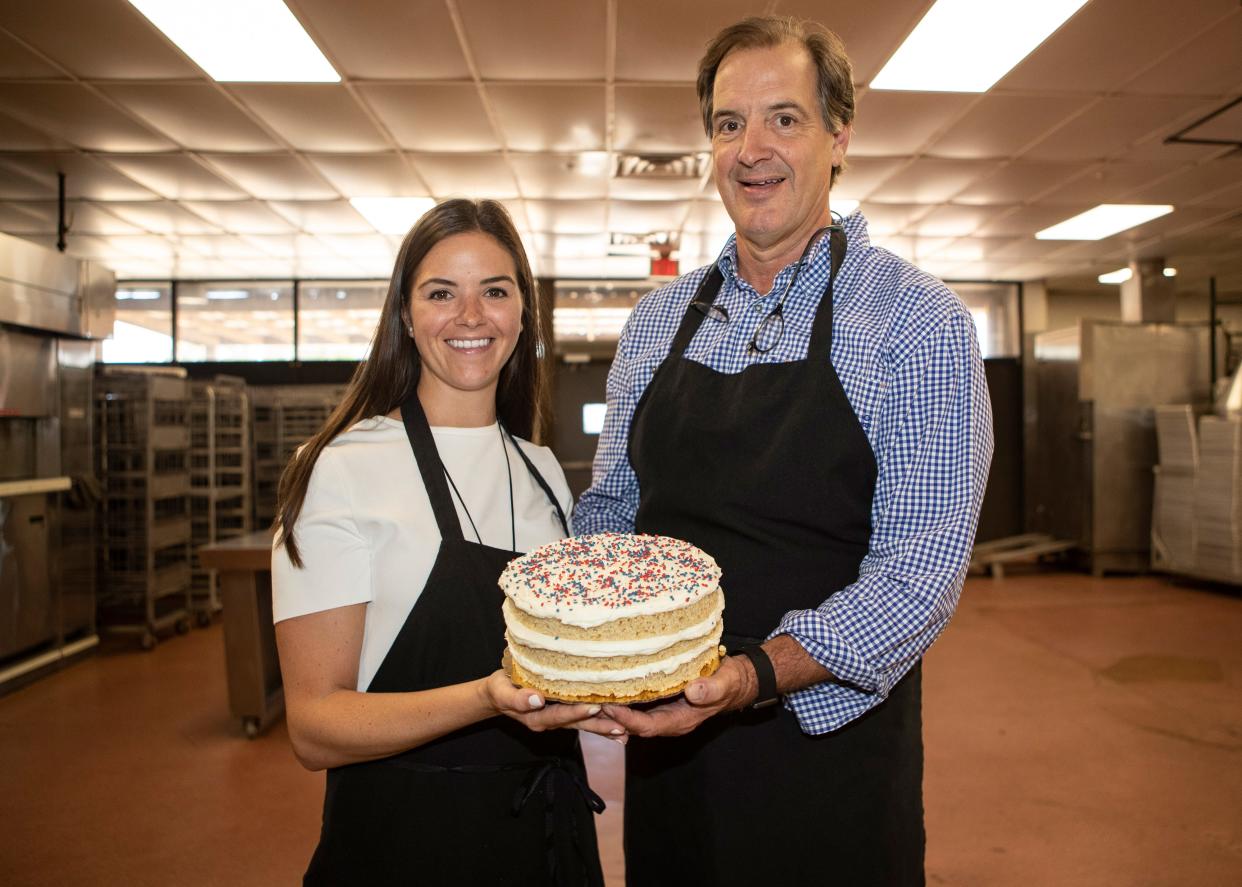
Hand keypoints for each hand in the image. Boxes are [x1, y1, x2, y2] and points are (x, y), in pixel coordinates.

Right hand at [483, 670, 627, 742]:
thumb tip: (537, 700)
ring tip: (625, 732)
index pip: (560, 716)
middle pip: (578, 725)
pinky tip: (616, 728)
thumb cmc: (500, 688)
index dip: (576, 712)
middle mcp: (550, 722)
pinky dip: (599, 723)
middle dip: (600, 726)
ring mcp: (557, 720)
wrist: (498, 693)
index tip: (594, 707)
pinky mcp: (562, 715)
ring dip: (604, 728)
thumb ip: (517, 698)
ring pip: (584, 725)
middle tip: (621, 728)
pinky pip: (583, 721)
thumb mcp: (501, 692)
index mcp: (536, 718)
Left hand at [602, 655, 754, 737]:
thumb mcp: (724, 683)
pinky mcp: (660, 700)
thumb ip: (710, 689)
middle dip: (611, 716)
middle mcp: (668, 719)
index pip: (648, 727)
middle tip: (588, 699)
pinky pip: (637, 703)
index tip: (609, 706)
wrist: (735, 682)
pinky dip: (622, 697)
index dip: (627, 719)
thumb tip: (693, 692)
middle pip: (634, 725)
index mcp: (681, 721)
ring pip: (633, 715)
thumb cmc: (730, 683)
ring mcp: (663, 711)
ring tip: (589, 693)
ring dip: (613, 708)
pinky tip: (607, 685)